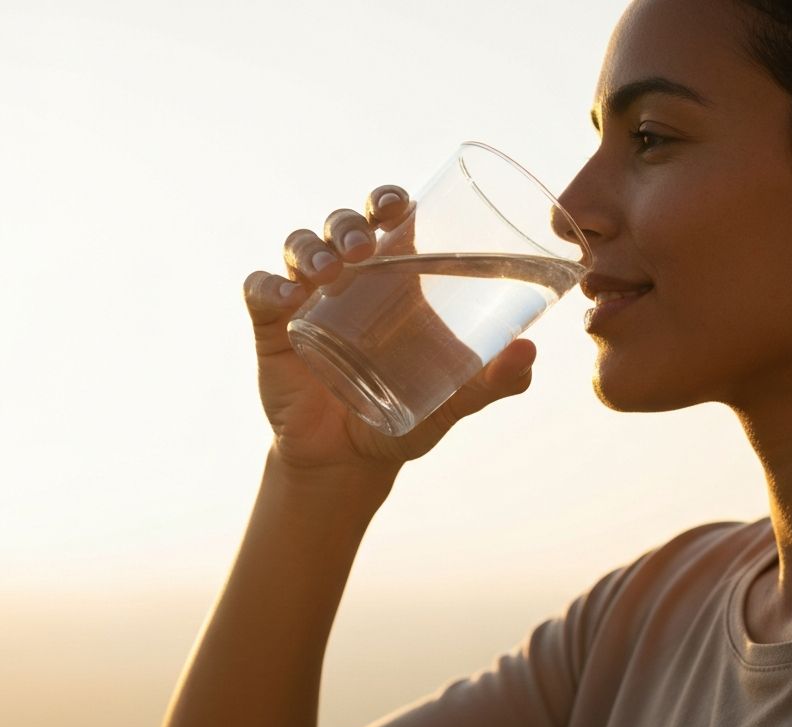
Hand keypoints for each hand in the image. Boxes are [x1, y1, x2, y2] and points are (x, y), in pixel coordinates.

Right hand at [243, 186, 536, 474]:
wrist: (350, 460)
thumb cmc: (406, 418)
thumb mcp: (454, 401)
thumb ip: (493, 382)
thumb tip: (530, 353)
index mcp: (396, 281)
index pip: (389, 220)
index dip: (390, 200)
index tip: (401, 205)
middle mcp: (349, 279)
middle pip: (343, 225)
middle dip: (351, 223)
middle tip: (365, 248)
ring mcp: (307, 298)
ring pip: (301, 246)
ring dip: (312, 247)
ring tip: (330, 272)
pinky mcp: (272, 327)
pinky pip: (260, 290)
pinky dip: (270, 287)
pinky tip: (288, 300)